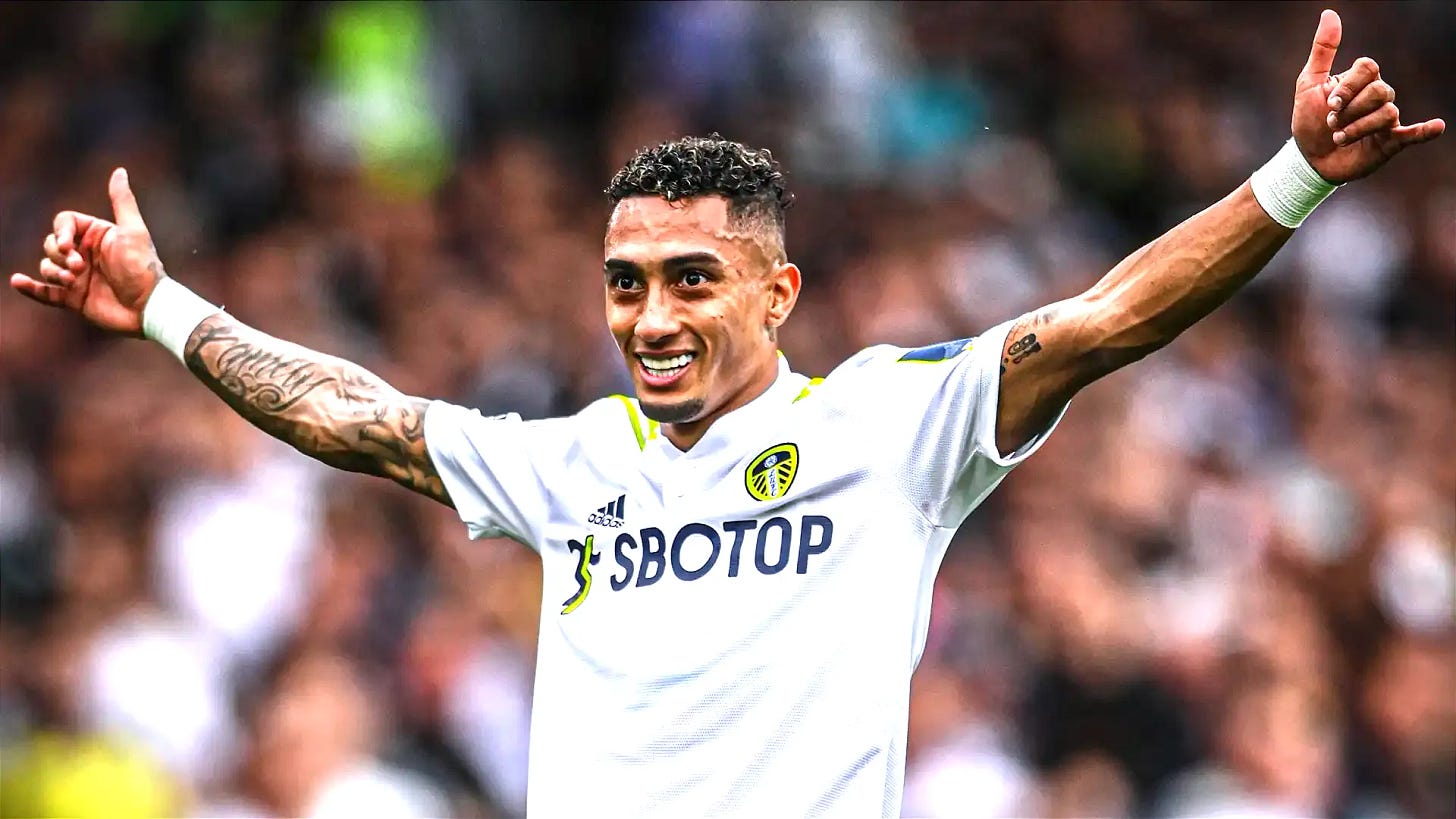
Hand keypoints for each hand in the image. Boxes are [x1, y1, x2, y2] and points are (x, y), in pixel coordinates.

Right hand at [9, 168, 164, 336]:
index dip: (61, 232)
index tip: (68, 244)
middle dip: (59, 254)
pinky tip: (17, 281)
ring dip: (53, 271)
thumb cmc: (143, 267)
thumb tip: (119, 170)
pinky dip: (30, 287)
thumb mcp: (133, 231)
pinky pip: (44, 292)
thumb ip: (122, 202)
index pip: (64, 223)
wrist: (149, 307)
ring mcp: (77, 276)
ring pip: (46, 266)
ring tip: (72, 281)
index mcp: (96, 235)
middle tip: (79, 267)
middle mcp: (84, 254)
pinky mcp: (73, 298)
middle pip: (51, 243)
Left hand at [1292, 9, 1444, 183]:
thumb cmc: (1309, 120)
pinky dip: (1424, 130)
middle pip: (1379, 90)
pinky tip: (1436, 127)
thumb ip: (1323, 51)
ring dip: (1358, 127)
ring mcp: (1386, 119)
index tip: (1330, 102)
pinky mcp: (1390, 141)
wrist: (1307, 158)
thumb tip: (1330, 13)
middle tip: (1332, 123)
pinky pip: (1412, 133)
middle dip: (1351, 109)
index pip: (1369, 68)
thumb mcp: (1308, 83)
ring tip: (1339, 137)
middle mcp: (1377, 96)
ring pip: (1387, 112)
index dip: (1350, 86)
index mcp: (1361, 81)